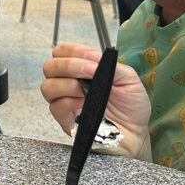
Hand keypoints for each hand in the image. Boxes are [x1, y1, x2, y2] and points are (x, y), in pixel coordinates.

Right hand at [41, 44, 151, 158]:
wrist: (136, 133)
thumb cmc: (131, 108)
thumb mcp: (128, 78)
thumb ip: (110, 65)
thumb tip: (94, 59)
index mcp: (82, 71)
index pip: (63, 53)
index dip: (74, 51)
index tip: (93, 57)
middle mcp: (70, 84)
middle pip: (50, 67)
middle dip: (69, 65)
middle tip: (89, 70)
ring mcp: (66, 102)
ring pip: (48, 86)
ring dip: (67, 83)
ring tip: (86, 89)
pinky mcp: (66, 120)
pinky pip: (56, 107)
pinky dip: (69, 101)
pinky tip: (84, 102)